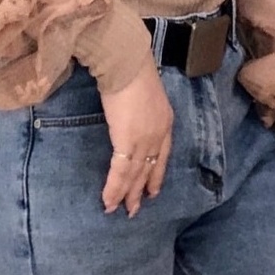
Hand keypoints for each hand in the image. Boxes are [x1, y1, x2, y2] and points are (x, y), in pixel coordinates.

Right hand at [98, 56, 173, 217]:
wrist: (128, 64)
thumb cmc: (133, 71)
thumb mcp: (146, 93)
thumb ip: (142, 108)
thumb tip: (132, 112)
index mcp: (166, 121)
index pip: (163, 155)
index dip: (156, 174)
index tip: (153, 190)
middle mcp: (159, 134)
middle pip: (149, 168)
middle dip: (141, 190)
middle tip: (134, 208)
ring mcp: (145, 140)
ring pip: (135, 174)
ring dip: (125, 194)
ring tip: (118, 210)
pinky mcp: (127, 141)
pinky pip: (120, 171)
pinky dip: (114, 188)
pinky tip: (108, 199)